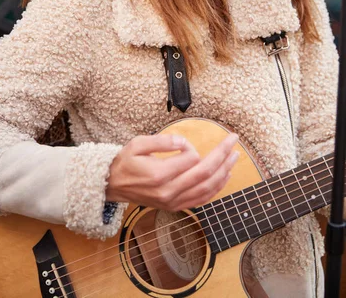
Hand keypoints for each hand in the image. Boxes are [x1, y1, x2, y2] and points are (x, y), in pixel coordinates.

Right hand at [105, 132, 238, 210]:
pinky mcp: (175, 206)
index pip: (190, 159)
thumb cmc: (126, 162)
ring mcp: (173, 202)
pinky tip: (224, 176)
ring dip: (224, 172)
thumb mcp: (137, 144)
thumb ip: (161, 141)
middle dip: (222, 156)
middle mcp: (169, 191)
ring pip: (207, 189)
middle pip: (204, 174)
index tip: (185, 143)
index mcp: (159, 175)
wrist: (113, 186)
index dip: (193, 148)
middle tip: (233, 141)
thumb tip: (183, 142)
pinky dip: (216, 188)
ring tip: (234, 157)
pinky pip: (202, 199)